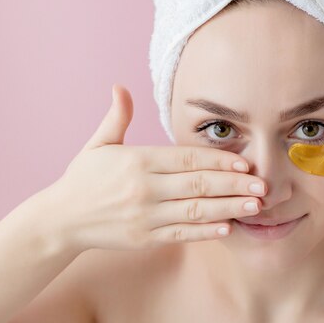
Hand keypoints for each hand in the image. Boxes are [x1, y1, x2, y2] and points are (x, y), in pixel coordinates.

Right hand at [39, 84, 265, 253]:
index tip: (245, 162)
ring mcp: (145, 215)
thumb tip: (120, 85)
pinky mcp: (145, 237)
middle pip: (198, 185)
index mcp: (138, 161)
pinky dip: (206, 231)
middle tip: (264, 185)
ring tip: (255, 206)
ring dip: (229, 208)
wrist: (60, 220)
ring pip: (195, 211)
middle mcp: (144, 188)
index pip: (186, 159)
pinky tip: (228, 227)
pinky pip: (181, 233)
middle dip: (234, 184)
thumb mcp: (98, 144)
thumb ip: (117, 116)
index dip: (218, 160)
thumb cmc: (84, 178)